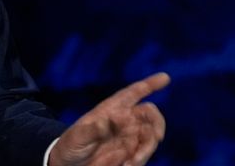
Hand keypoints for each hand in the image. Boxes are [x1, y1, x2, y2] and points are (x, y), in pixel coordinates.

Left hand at [48, 72, 169, 165]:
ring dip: (147, 148)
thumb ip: (94, 129)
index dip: (149, 84)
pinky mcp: (131, 153)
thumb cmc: (71, 144)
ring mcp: (129, 137)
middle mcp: (124, 120)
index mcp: (111, 109)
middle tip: (157, 137)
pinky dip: (140, 160)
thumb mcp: (77, 136)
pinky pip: (144, 154)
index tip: (165, 78)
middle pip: (149, 114)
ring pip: (151, 136)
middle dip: (157, 123)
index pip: (133, 93)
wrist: (69, 164)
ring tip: (132, 162)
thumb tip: (115, 119)